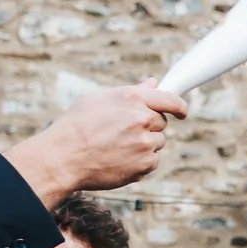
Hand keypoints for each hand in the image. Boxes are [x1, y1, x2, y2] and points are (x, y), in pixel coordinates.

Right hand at [4, 82, 191, 201]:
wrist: (64, 157)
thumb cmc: (78, 125)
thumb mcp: (100, 99)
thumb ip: (132, 92)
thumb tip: (154, 83)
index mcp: (131, 98)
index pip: (169, 99)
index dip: (179, 106)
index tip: (182, 111)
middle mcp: (141, 119)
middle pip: (162, 122)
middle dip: (149, 126)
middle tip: (124, 132)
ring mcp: (145, 143)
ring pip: (158, 142)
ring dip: (144, 144)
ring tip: (117, 146)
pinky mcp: (145, 164)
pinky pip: (152, 160)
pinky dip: (140, 161)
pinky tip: (119, 159)